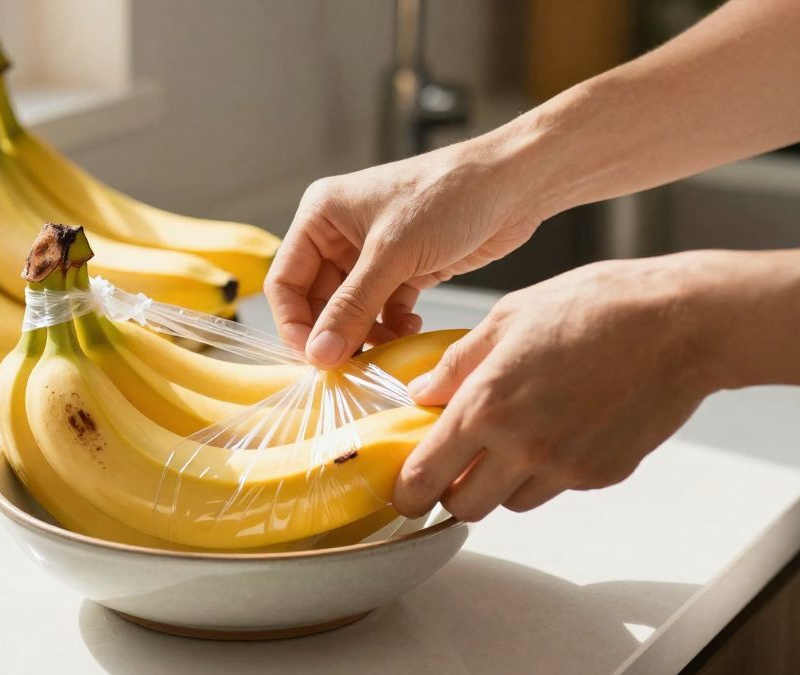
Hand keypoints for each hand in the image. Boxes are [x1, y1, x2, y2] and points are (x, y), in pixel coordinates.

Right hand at [265, 136, 545, 366]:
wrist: (514, 184)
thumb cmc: (450, 196)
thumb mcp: (393, 254)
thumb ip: (352, 307)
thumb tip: (318, 354)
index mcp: (321, 214)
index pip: (285, 281)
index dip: (295, 324)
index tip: (316, 359)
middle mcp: (340, 233)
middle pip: (317, 300)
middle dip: (335, 334)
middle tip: (352, 364)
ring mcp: (372, 253)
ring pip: (351, 310)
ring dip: (365, 335)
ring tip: (388, 348)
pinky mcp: (404, 268)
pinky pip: (382, 310)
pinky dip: (391, 326)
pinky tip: (410, 329)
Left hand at [392, 253, 724, 520]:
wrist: (679, 322)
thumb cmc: (594, 306)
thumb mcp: (508, 317)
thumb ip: (457, 364)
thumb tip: (420, 394)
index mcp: (486, 406)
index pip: (425, 476)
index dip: (407, 491)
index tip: (403, 490)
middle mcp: (521, 447)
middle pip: (464, 507)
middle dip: (452, 492)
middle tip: (457, 465)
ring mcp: (565, 467)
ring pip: (511, 503)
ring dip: (501, 483)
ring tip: (516, 437)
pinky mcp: (602, 475)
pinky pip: (557, 488)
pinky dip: (548, 471)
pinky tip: (562, 427)